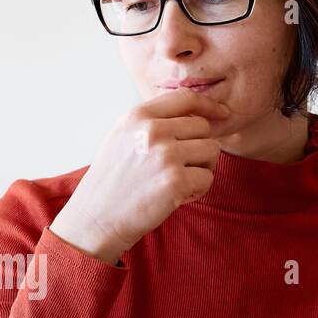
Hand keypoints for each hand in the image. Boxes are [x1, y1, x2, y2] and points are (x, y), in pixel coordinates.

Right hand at [49, 89, 228, 264]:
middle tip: (180, 167)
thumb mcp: (122, 137)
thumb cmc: (111, 182)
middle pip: (203, 127)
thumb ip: (152, 121)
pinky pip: (208, 178)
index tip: (222, 113)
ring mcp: (165, 156)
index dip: (209, 105)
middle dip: (199, 147)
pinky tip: (176, 197)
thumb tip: (194, 113)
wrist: (95, 219)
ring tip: (177, 181)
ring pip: (212, 151)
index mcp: (138, 116)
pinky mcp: (175, 182)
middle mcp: (152, 131)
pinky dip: (197, 190)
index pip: (186, 98)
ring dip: (201, 168)